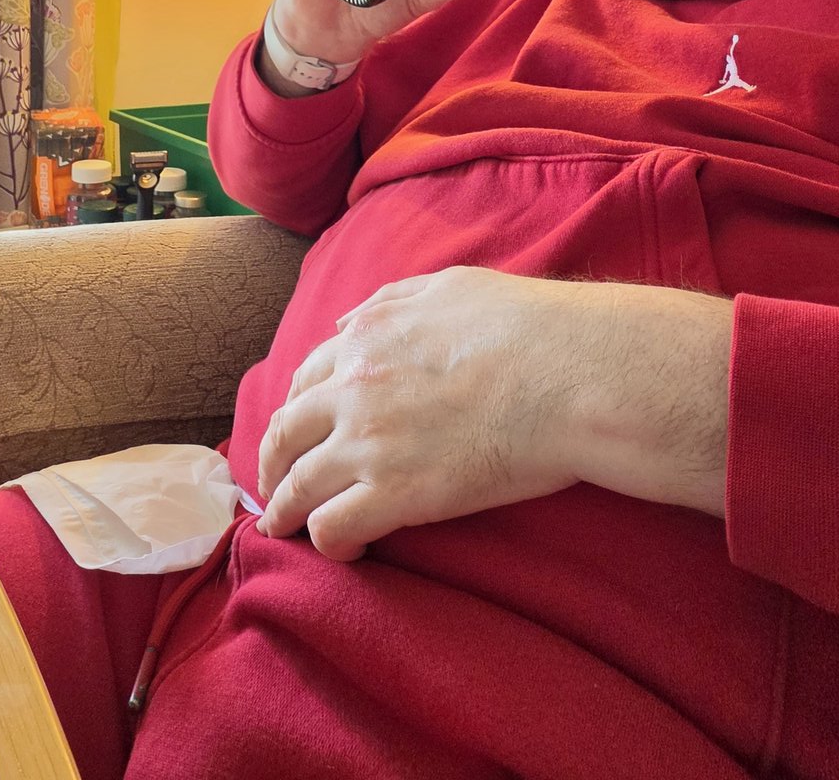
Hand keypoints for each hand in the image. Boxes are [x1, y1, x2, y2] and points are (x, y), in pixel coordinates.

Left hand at [255, 267, 730, 560]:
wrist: (567, 373)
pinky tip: (345, 551)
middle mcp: (352, 387)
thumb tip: (346, 321)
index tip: (296, 431)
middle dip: (271, 463)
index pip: (306, 377)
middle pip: (284, 431)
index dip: (296, 409)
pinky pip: (332, 527)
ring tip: (284, 530)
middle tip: (272, 486)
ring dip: (285, 511)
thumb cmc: (525, 326)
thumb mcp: (448, 288)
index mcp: (366, 337)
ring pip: (297, 486)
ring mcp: (367, 442)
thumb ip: (390, 302)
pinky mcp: (393, 494)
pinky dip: (327, 543)